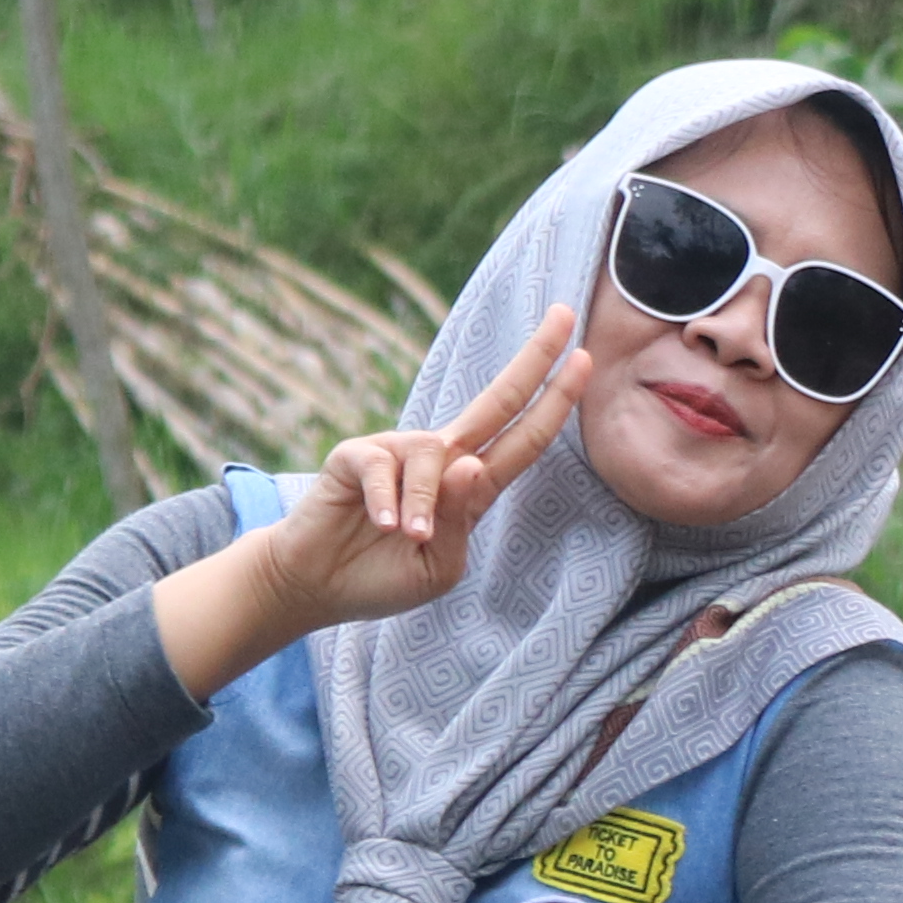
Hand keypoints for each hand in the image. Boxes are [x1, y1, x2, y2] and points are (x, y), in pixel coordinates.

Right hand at [255, 306, 589, 637]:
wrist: (316, 587)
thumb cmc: (381, 577)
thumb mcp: (440, 564)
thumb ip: (462, 520)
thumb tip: (471, 463)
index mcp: (471, 484)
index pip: (524, 438)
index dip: (556, 402)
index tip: (586, 359)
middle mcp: (441, 457)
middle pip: (499, 399)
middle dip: (535, 358)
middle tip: (568, 315)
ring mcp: (399, 451)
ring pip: (434, 457)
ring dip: (423, 505)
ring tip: (407, 537)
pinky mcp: (357, 456)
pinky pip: (384, 468)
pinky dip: (389, 502)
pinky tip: (382, 526)